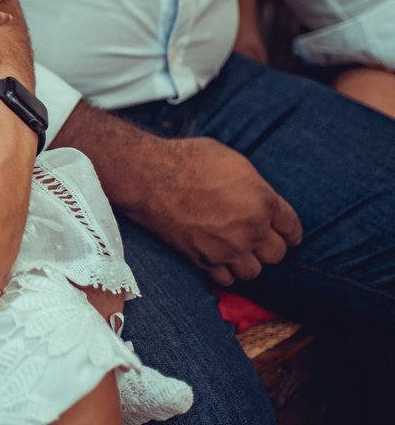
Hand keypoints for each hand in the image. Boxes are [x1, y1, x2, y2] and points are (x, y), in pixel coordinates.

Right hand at [133, 137, 301, 285]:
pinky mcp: (204, 260)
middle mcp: (251, 229)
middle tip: (254, 237)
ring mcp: (228, 248)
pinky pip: (226, 280)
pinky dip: (224, 271)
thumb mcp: (233, 162)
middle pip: (276, 254)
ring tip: (235, 249)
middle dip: (267, 245)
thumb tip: (259, 198)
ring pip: (253, 271)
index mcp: (263, 200)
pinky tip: (217, 258)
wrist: (149, 176)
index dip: (288, 230)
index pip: (292, 228)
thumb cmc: (187, 161)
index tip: (284, 233)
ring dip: (246, 261)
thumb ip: (254, 187)